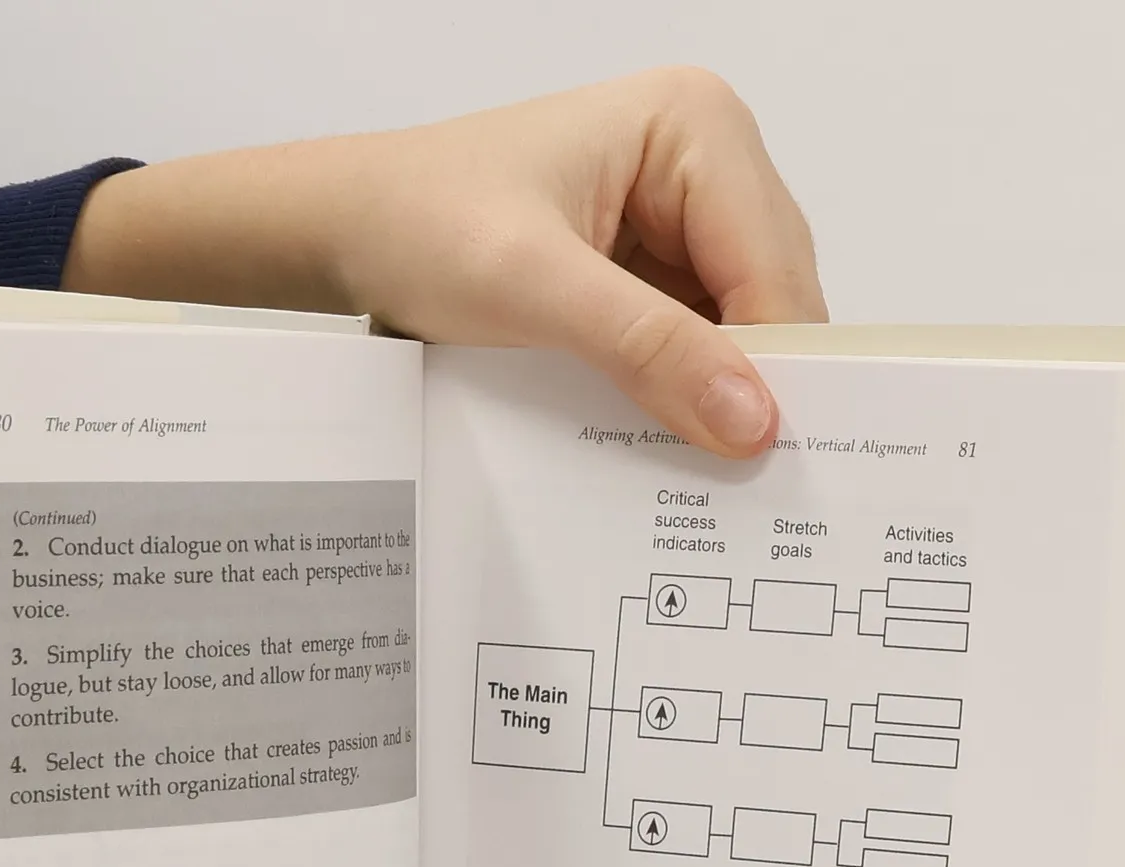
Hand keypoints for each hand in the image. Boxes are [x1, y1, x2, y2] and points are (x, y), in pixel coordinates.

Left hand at [64, 69, 825, 456]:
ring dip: (717, 397)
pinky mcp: (652, 268)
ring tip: (699, 471)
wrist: (347, 234)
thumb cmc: (420, 227)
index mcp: (697, 126)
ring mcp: (682, 217)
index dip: (778, 367)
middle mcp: (706, 161)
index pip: (774, 267)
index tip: (769, 461)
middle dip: (752, 385)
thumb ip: (646, 350)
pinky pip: (694, 344)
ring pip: (740, 330)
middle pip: (771, 299)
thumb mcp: (532, 290)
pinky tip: (665, 441)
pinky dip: (683, 394)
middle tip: (739, 483)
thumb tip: (752, 419)